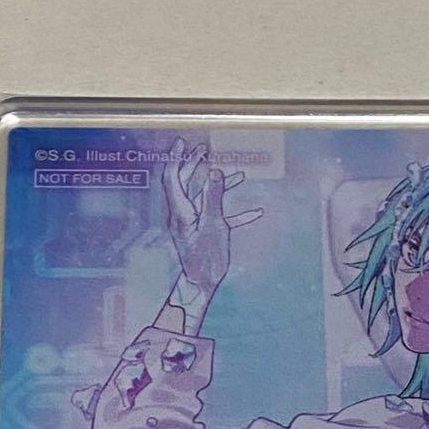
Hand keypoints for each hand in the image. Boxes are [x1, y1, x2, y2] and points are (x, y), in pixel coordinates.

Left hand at [163, 136, 263, 295]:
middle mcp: (184, 215)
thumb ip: (215, 197)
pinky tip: (256, 212)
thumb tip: (216, 170)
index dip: (177, 158)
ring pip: (205, 198)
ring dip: (219, 186)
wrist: (201, 285)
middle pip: (186, 184)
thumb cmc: (204, 259)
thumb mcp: (213, 226)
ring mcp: (195, 224)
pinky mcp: (206, 234)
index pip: (173, 177)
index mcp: (181, 210)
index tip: (183, 143)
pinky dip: (236, 213)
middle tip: (203, 150)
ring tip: (237, 175)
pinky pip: (220, 218)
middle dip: (195, 165)